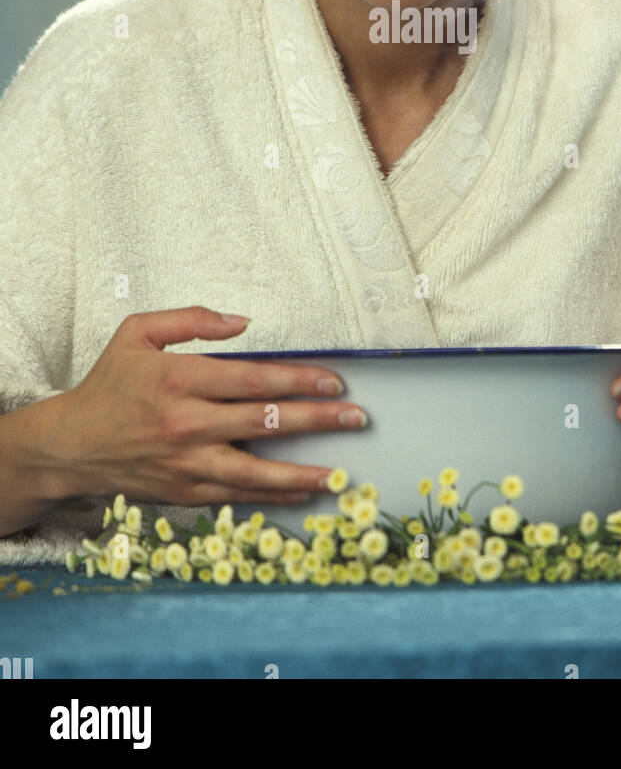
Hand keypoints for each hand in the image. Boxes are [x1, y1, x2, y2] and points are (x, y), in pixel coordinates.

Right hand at [43, 307, 366, 508]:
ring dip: (303, 470)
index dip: (298, 379)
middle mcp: (185, 423)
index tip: (333, 380)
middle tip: (356, 417)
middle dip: (317, 419)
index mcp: (179, 378)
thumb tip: (244, 323)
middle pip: (265, 422)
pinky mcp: (184, 491)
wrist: (70, 445)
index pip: (253, 379)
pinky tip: (303, 491)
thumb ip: (192, 319)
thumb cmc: (110, 384)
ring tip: (341, 471)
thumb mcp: (138, 332)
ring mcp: (186, 462)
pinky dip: (273, 495)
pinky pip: (238, 495)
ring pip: (255, 470)